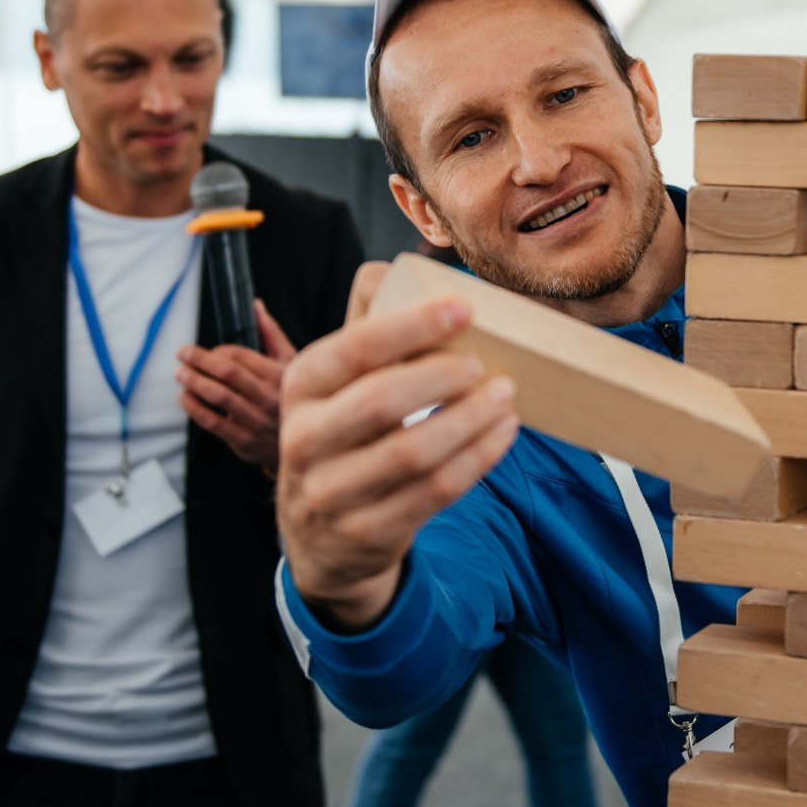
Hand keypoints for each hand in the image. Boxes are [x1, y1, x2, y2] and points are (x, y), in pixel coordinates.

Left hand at [176, 302, 297, 466]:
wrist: (304, 443)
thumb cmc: (291, 397)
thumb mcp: (291, 364)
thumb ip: (271, 334)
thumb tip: (256, 306)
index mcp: (280, 375)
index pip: (240, 356)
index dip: (217, 351)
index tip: (208, 352)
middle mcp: (269, 397)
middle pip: (227, 373)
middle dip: (199, 360)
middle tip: (182, 353)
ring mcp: (257, 421)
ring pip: (218, 396)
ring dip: (194, 382)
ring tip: (180, 373)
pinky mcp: (245, 442)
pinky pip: (214, 422)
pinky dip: (195, 408)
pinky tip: (185, 398)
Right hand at [276, 263, 519, 631]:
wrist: (318, 538)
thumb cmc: (342, 436)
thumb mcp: (336, 384)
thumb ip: (365, 328)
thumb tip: (399, 268)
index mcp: (301, 386)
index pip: (353, 349)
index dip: (410, 326)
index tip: (464, 308)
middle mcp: (304, 440)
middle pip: (380, 401)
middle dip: (442, 377)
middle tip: (485, 364)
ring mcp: (332, 493)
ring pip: (411, 453)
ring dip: (469, 420)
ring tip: (505, 396)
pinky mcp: (368, 533)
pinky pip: (433, 493)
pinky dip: (476, 458)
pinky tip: (501, 433)